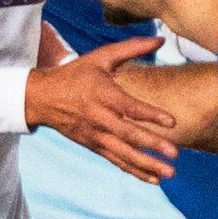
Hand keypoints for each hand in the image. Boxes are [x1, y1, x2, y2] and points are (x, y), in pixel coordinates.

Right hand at [25, 32, 182, 181]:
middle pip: (128, 134)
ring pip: (123, 153)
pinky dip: (134, 171)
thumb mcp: (100, 57)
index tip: (171, 122)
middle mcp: (98, 117)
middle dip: (152, 145)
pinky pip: (116, 160)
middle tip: (175, 154)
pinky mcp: (93, 146)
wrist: (42, 98)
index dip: (150, 114)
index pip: (129, 107)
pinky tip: (153, 179)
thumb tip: (160, 39)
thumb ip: (131, 48)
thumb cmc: (76, 75)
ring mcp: (95, 135)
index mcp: (102, 94)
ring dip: (146, 165)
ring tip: (168, 173)